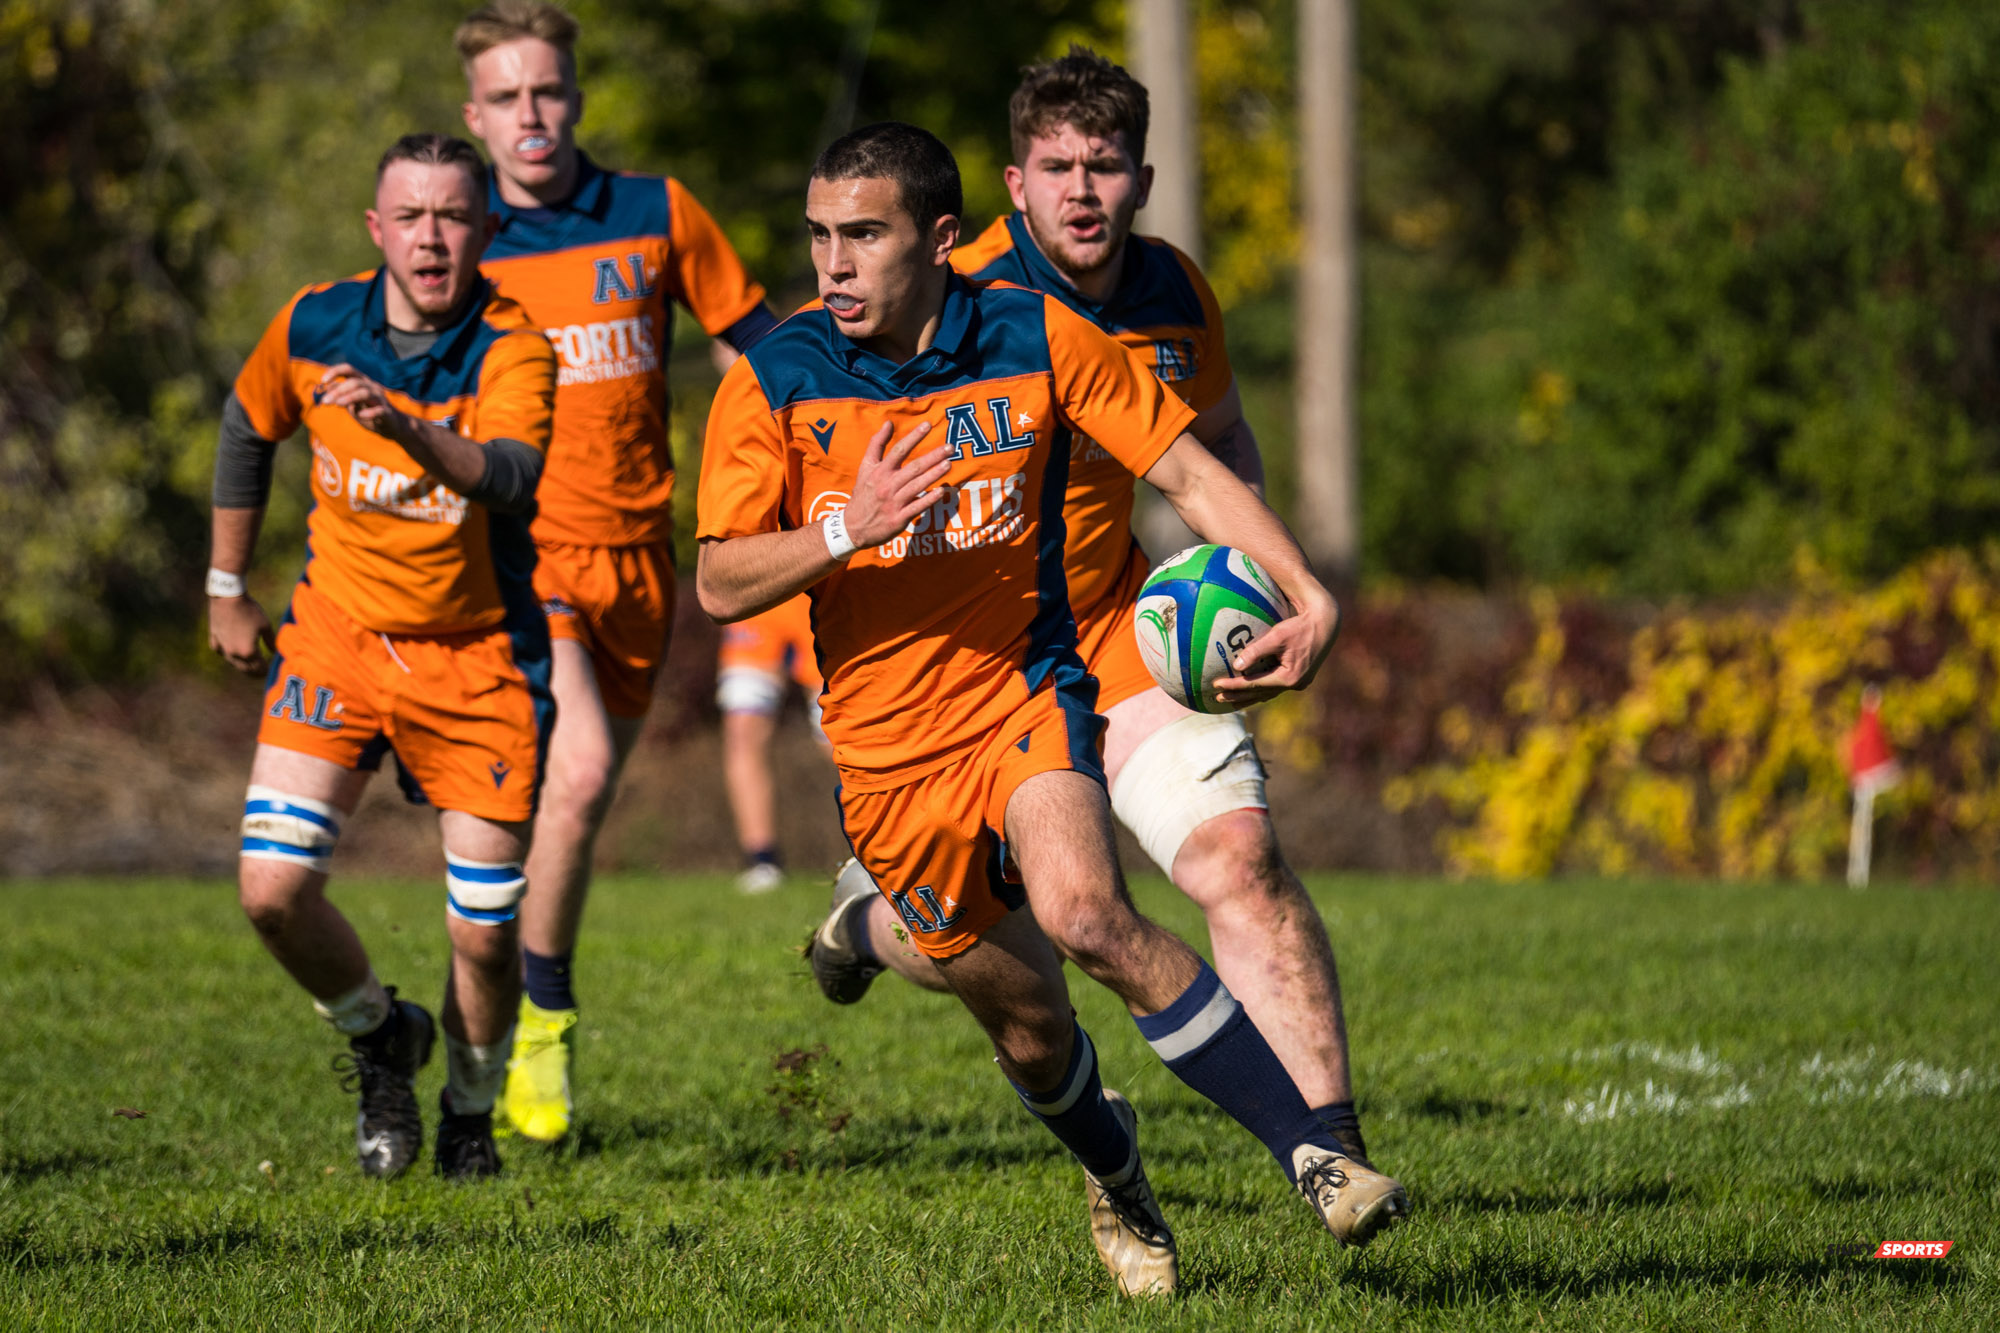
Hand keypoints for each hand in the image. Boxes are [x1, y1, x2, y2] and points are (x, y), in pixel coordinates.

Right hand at [209, 595, 275, 675]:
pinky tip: (231, 653)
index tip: (269, 672)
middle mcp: (233, 653)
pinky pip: (221, 652)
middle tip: (260, 673)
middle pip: (245, 669)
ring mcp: (222, 648)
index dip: (265, 671)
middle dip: (254, 672)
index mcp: (248, 651)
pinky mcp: (214, 640)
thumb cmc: (250, 611)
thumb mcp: (266, 626)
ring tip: (248, 665)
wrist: (227, 598)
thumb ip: (272, 642)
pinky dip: (229, 654)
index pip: (259, 668)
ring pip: (233, 662)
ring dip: (242, 665)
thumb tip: (275, 652)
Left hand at [318, 364, 410, 441]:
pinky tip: (360, 416)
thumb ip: (341, 394)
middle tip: (325, 402)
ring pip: (364, 393)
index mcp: (363, 382)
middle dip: (338, 391)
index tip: (322, 381)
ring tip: (338, 404)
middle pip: (354, 382)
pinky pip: (379, 410)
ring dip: (349, 397)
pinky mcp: (387, 413)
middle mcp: (372, 387)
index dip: (335, 372)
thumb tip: (324, 387)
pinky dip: (369, 412)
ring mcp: (380, 399)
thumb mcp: (351, 402)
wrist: (393, 426)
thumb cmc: (369, 412)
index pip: (349, 369)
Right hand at [840, 420, 953, 548]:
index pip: (899, 450)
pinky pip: (916, 507)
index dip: (914, 436)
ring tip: (949, 464)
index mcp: (879, 471)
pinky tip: (941, 491)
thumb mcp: (865, 467)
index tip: (928, 424)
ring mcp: (893, 502)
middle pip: (913, 468)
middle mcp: (887, 485)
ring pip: (916, 485)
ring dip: (933, 474)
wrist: (853, 527)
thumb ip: (876, 444)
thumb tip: (888, 423)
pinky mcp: (898, 518)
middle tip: (950, 447)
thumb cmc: (863, 494)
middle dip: (932, 457)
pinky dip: (928, 499)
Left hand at [1211, 588, 1340, 706]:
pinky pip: (1276, 688)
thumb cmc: (1300, 626)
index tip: (1215, 685)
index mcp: (1289, 677)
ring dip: (1249, 697)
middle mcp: (1295, 685)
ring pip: (1269, 694)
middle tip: (1217, 699)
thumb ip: (1256, 651)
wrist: (1326, 623)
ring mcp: (1299, 683)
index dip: (1233, 686)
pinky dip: (1262, 690)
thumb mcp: (1277, 636)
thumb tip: (1236, 666)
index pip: (1254, 684)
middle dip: (1238, 697)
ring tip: (1231, 701)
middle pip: (1260, 694)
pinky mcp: (1301, 678)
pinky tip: (1252, 691)